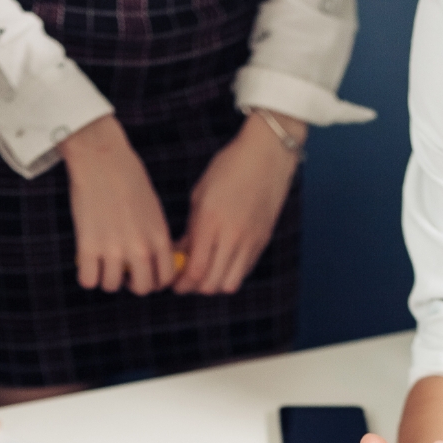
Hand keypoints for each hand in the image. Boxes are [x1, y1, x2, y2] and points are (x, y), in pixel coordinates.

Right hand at [60, 115, 175, 294]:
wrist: (102, 157)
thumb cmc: (128, 177)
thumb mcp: (153, 208)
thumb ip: (155, 236)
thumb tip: (152, 260)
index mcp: (159, 237)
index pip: (166, 278)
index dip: (155, 281)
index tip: (145, 274)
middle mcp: (140, 248)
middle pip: (142, 288)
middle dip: (132, 284)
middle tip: (123, 272)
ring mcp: (114, 249)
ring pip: (112, 286)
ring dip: (106, 279)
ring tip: (101, 263)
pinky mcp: (89, 246)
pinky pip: (88, 280)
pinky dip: (87, 277)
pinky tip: (87, 263)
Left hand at [174, 112, 302, 295]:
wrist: (267, 155)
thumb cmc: (229, 168)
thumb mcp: (200, 196)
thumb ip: (191, 230)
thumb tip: (181, 254)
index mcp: (211, 222)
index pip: (195, 270)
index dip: (182, 283)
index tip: (174, 283)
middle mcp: (232, 236)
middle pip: (212, 284)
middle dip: (195, 287)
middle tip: (186, 281)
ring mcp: (250, 241)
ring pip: (230, 283)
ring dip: (215, 283)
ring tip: (206, 272)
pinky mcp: (262, 241)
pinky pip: (245, 270)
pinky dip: (231, 273)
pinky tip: (223, 261)